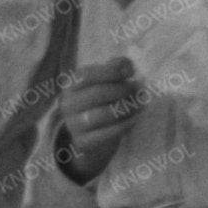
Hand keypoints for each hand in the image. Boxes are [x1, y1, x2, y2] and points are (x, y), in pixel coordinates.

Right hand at [55, 54, 141, 183]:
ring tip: (138, 105)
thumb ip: (115, 68)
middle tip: (138, 91)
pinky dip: (126, 124)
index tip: (131, 72)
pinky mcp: (83, 142)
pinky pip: (108, 133)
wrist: (92, 137)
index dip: (111, 71)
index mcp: (70, 86)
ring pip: (104, 114)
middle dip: (124, 90)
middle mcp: (68, 104)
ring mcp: (74, 124)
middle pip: (98, 93)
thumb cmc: (101, 103)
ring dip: (127, 108)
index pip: (86, 74)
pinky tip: (134, 119)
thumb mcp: (105, 82)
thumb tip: (126, 65)